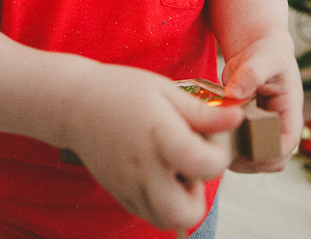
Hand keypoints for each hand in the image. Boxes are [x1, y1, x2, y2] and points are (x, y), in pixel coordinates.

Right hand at [61, 65, 242, 229]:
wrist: (74, 103)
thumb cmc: (121, 90)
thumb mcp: (166, 91)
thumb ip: (203, 113)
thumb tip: (237, 119)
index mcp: (159, 137)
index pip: (204, 165)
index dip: (219, 154)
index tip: (212, 136)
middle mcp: (143, 169)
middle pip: (185, 213)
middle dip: (200, 194)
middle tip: (192, 164)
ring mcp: (129, 186)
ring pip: (167, 220)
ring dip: (181, 201)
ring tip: (174, 168)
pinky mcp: (120, 194)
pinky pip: (149, 214)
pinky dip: (162, 202)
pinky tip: (158, 171)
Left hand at [220, 30, 303, 172]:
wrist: (257, 49)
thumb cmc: (267, 52)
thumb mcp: (264, 57)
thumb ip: (252, 73)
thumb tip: (235, 93)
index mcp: (290, 112)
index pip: (286, 144)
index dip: (268, 153)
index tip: (244, 149)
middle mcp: (279, 126)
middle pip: (272, 160)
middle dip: (251, 162)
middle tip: (223, 153)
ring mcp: (262, 130)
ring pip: (255, 160)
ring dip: (237, 159)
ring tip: (215, 146)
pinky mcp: (246, 129)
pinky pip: (240, 148)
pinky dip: (227, 148)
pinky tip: (210, 138)